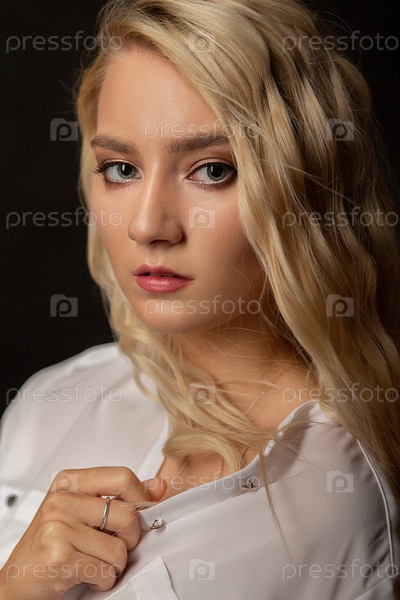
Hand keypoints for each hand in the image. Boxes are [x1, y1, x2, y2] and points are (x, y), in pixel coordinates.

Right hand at [0, 467, 166, 599]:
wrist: (18, 580)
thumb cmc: (52, 545)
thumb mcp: (83, 512)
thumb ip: (120, 497)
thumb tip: (158, 485)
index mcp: (69, 482)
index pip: (122, 476)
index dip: (142, 497)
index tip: (143, 511)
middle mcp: (61, 500)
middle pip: (127, 514)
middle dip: (130, 539)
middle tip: (115, 547)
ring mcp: (57, 527)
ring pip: (119, 548)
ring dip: (114, 565)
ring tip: (95, 563)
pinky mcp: (58, 556)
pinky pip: (104, 571)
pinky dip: (102, 581)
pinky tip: (86, 576)